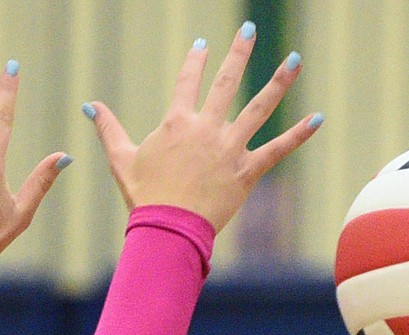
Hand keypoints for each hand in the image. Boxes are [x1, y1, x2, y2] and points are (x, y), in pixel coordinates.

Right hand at [85, 27, 320, 233]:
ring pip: (259, 107)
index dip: (195, 62)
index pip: (187, 82)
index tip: (204, 45)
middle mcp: (206, 128)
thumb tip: (90, 106)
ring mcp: (229, 148)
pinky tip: (318, 118)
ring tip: (294, 58)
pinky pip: (277, 150)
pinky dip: (298, 135)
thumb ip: (109, 129)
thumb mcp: (122, 160)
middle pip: (226, 83)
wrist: (168, 230)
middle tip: (250, 31)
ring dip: (279, 81)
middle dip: (239, 54)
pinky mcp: (247, 172)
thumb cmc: (144, 198)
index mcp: (177, 123)